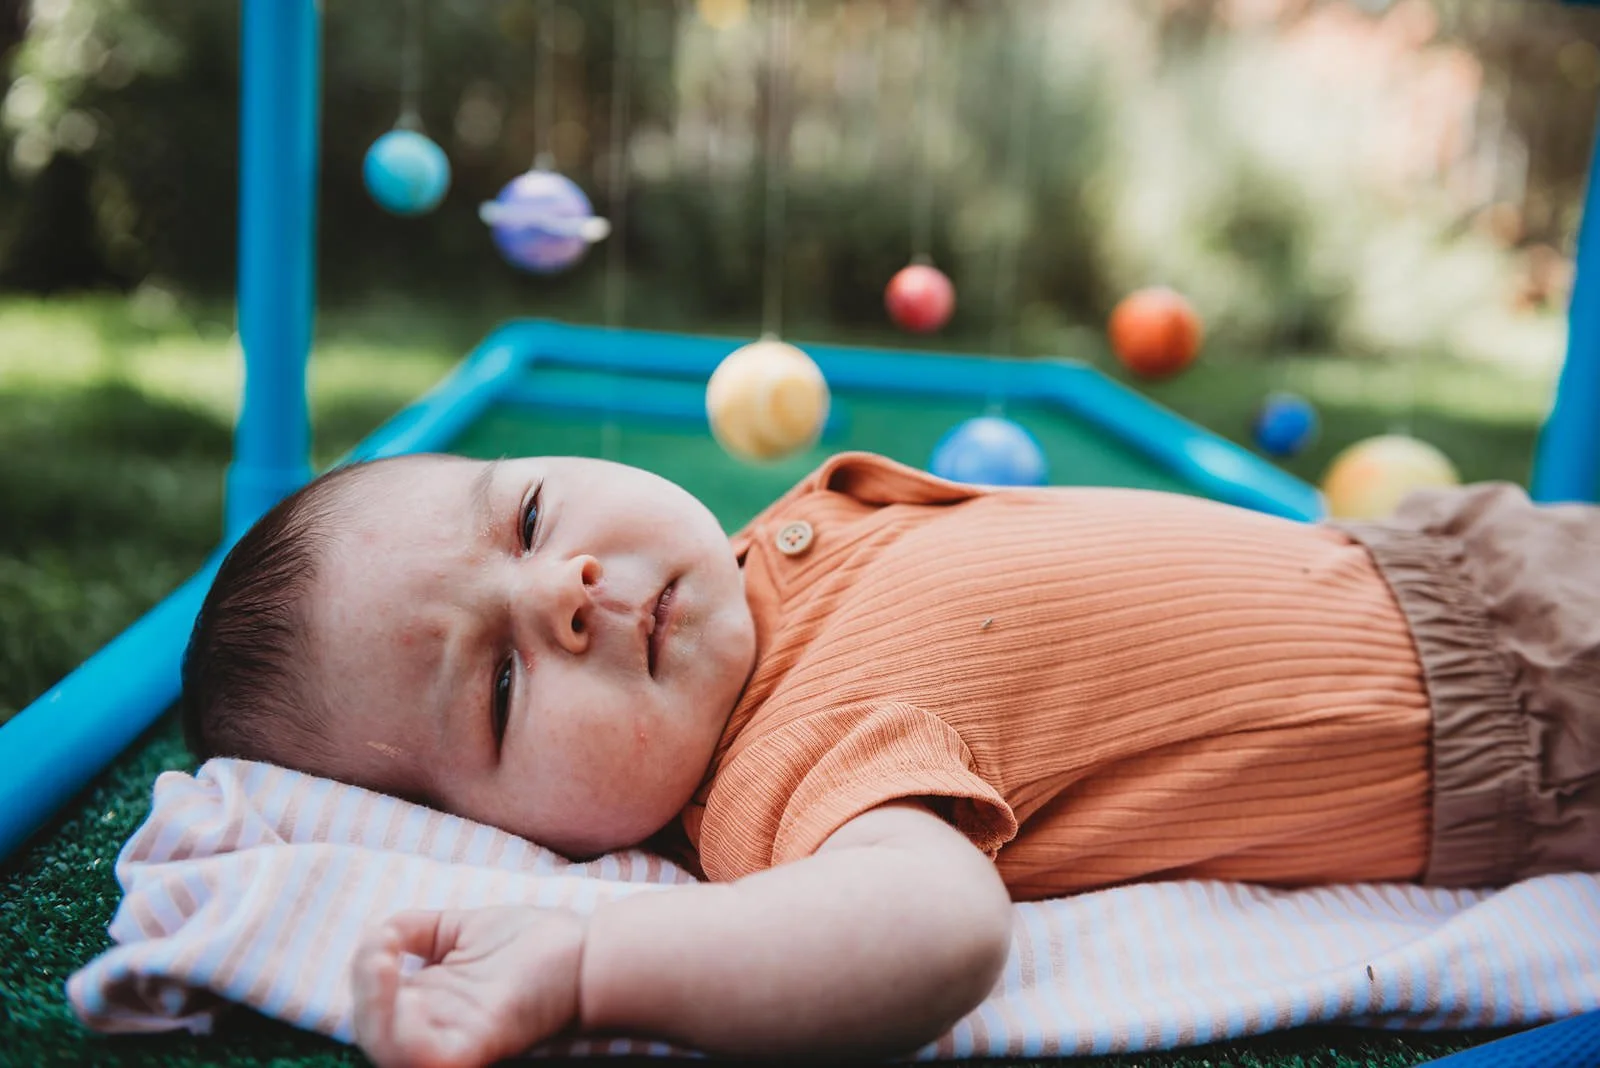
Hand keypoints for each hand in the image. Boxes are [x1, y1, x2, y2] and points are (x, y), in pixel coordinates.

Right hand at [351, 905, 587, 1067]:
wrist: (591, 951)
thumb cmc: (534, 941)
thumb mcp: (462, 927)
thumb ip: (415, 928)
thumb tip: (379, 932)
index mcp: (430, 1004)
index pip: (375, 1005)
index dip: (364, 972)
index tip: (382, 936)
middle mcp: (438, 1028)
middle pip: (373, 1032)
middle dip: (362, 988)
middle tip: (379, 948)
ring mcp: (457, 1041)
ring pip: (389, 1053)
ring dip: (371, 1009)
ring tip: (380, 963)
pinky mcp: (479, 1045)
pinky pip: (427, 1059)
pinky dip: (400, 1033)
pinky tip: (402, 986)